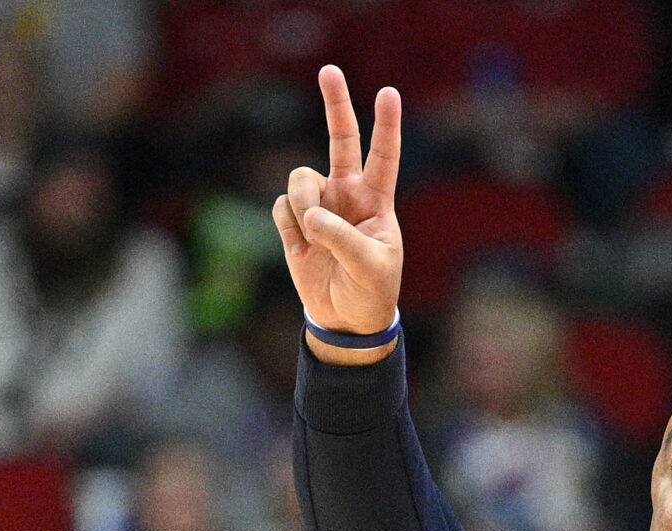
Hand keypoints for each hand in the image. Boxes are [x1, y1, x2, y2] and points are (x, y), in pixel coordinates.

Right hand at [273, 66, 403, 354]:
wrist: (347, 319)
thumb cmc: (370, 290)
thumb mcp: (369, 267)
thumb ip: (342, 237)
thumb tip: (310, 214)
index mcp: (376, 201)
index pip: (383, 156)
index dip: (386, 125)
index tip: (388, 92)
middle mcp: (347, 194)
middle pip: (340, 139)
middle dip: (336, 104)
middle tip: (330, 70)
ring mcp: (319, 204)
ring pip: (301, 178)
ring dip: (304, 204)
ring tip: (314, 235)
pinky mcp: (294, 221)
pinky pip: (282, 207)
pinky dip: (291, 228)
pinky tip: (304, 249)